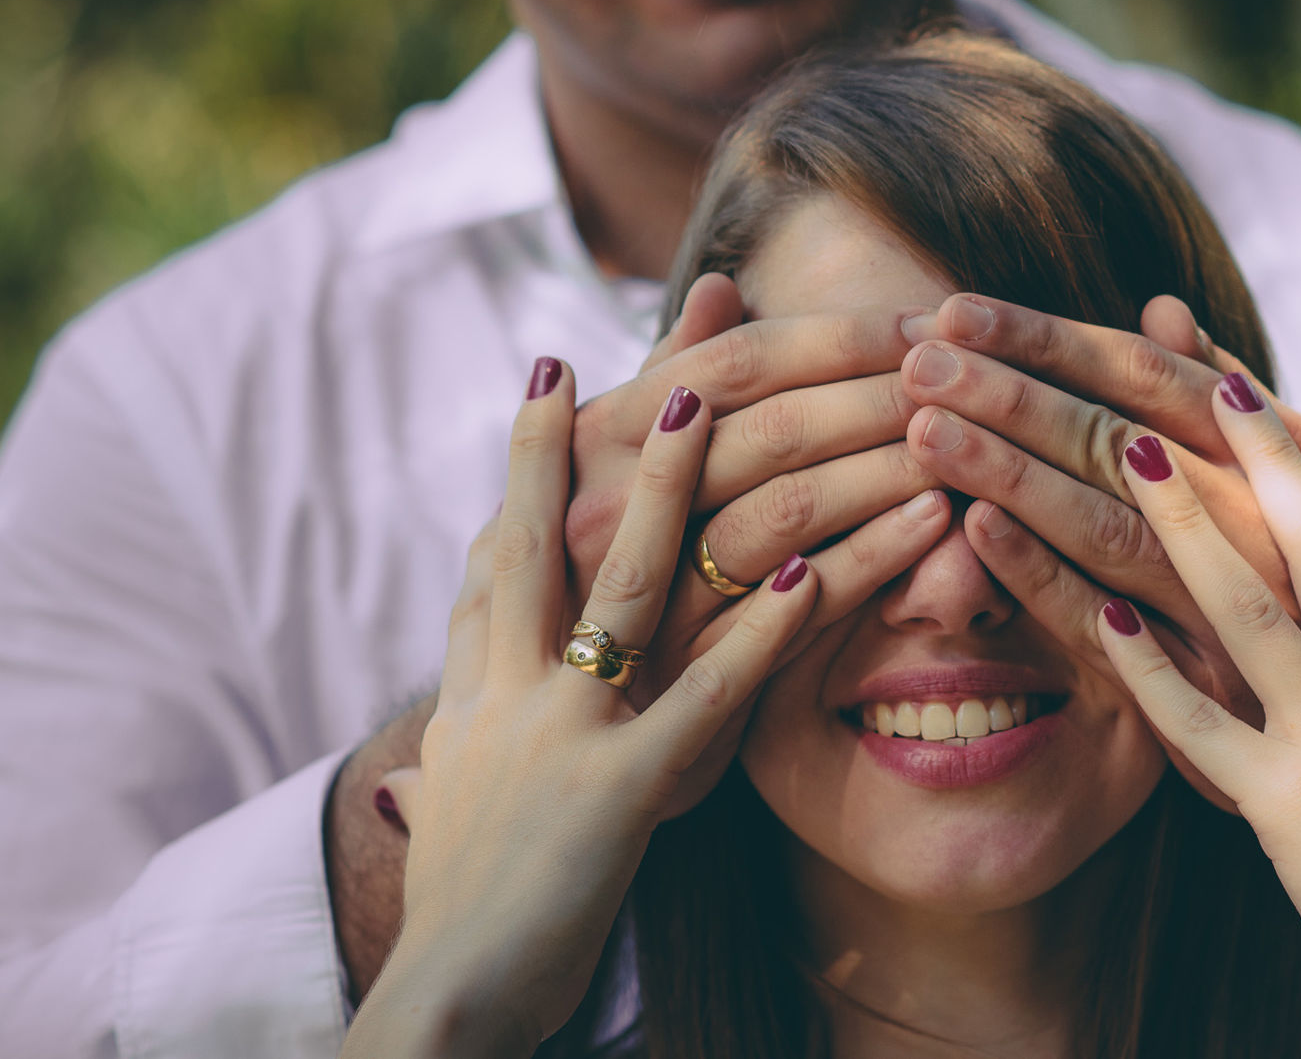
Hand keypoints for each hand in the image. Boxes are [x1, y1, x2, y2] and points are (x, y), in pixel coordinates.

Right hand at [343, 362, 869, 1055]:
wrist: (454, 991)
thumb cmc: (482, 881)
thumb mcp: (473, 768)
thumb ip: (494, 675)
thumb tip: (493, 574)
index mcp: (477, 675)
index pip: (501, 542)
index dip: (531, 457)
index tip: (553, 372)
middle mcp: (507, 684)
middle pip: (546, 533)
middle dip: (583, 435)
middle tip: (628, 346)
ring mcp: (559, 729)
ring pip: (627, 584)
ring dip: (677, 486)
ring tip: (714, 404)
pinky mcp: (618, 790)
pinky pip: (705, 694)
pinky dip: (761, 630)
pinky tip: (810, 574)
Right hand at [567, 275, 941, 815]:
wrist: (528, 762)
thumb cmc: (577, 593)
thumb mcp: (599, 481)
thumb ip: (667, 382)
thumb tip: (720, 286)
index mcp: (587, 454)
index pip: (729, 365)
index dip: (833, 338)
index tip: (915, 321)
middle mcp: (602, 523)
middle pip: (764, 431)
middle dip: (874, 394)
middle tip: (958, 374)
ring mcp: (640, 611)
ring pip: (781, 515)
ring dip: (878, 470)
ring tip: (954, 442)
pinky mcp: (677, 703)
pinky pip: (787, 620)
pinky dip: (867, 563)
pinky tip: (932, 528)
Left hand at [895, 293, 1300, 806]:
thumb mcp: (1295, 486)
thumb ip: (1223, 398)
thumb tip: (1164, 308)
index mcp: (1276, 458)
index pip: (1146, 376)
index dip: (1048, 339)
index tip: (960, 310)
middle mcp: (1263, 525)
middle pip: (1118, 442)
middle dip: (1012, 395)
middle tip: (921, 361)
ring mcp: (1239, 612)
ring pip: (1112, 527)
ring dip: (1016, 474)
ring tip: (930, 430)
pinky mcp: (1211, 700)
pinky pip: (1112, 630)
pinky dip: (1044, 578)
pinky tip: (978, 532)